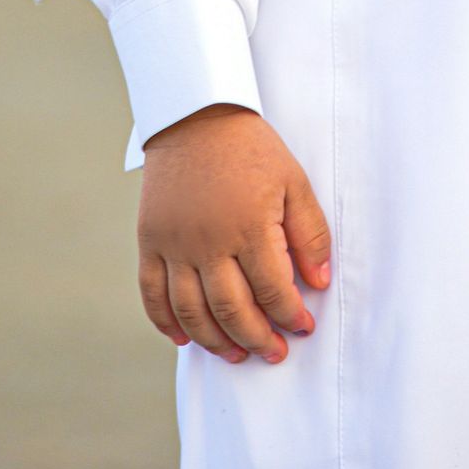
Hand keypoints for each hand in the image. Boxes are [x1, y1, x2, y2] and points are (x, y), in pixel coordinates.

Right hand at [137, 102, 331, 365]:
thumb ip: (309, 233)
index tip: (303, 326)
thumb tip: (318, 282)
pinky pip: (152, 294)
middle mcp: (209, 241)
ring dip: (216, 342)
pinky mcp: (150, 239)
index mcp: (249, 225)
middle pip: (232, 311)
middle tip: (274, 352)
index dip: (290, 316)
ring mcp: (175, 243)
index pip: (273, 290)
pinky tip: (185, 338)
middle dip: (257, 340)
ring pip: (192, 312)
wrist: (195, 115)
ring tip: (237, 354)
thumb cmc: (250, 147)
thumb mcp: (293, 180)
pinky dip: (166, 323)